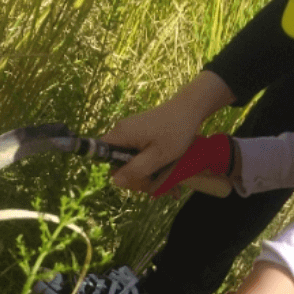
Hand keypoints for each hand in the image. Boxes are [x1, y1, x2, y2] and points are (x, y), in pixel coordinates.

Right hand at [102, 70, 233, 191]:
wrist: (190, 109)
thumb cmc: (176, 131)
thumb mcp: (157, 156)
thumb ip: (136, 169)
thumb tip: (115, 181)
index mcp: (121, 134)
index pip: (103, 157)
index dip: (117, 172)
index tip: (136, 178)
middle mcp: (122, 132)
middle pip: (119, 162)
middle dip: (137, 176)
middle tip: (157, 184)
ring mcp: (132, 132)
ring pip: (131, 160)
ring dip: (147, 173)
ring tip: (168, 182)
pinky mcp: (141, 134)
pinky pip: (140, 153)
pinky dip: (151, 164)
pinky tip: (167, 172)